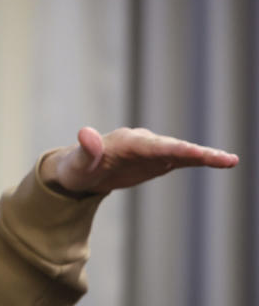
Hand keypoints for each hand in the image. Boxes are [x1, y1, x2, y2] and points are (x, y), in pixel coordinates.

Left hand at [39, 126, 238, 195]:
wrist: (77, 172)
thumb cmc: (75, 169)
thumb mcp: (77, 165)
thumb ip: (85, 150)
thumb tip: (86, 133)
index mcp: (125, 142)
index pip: (154, 146)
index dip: (176, 149)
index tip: (196, 153)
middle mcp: (142, 142)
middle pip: (174, 147)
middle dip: (199, 153)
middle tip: (226, 159)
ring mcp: (151, 151)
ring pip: (181, 152)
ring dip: (205, 156)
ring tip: (230, 160)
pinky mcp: (155, 160)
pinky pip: (180, 159)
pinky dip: (199, 160)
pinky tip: (222, 162)